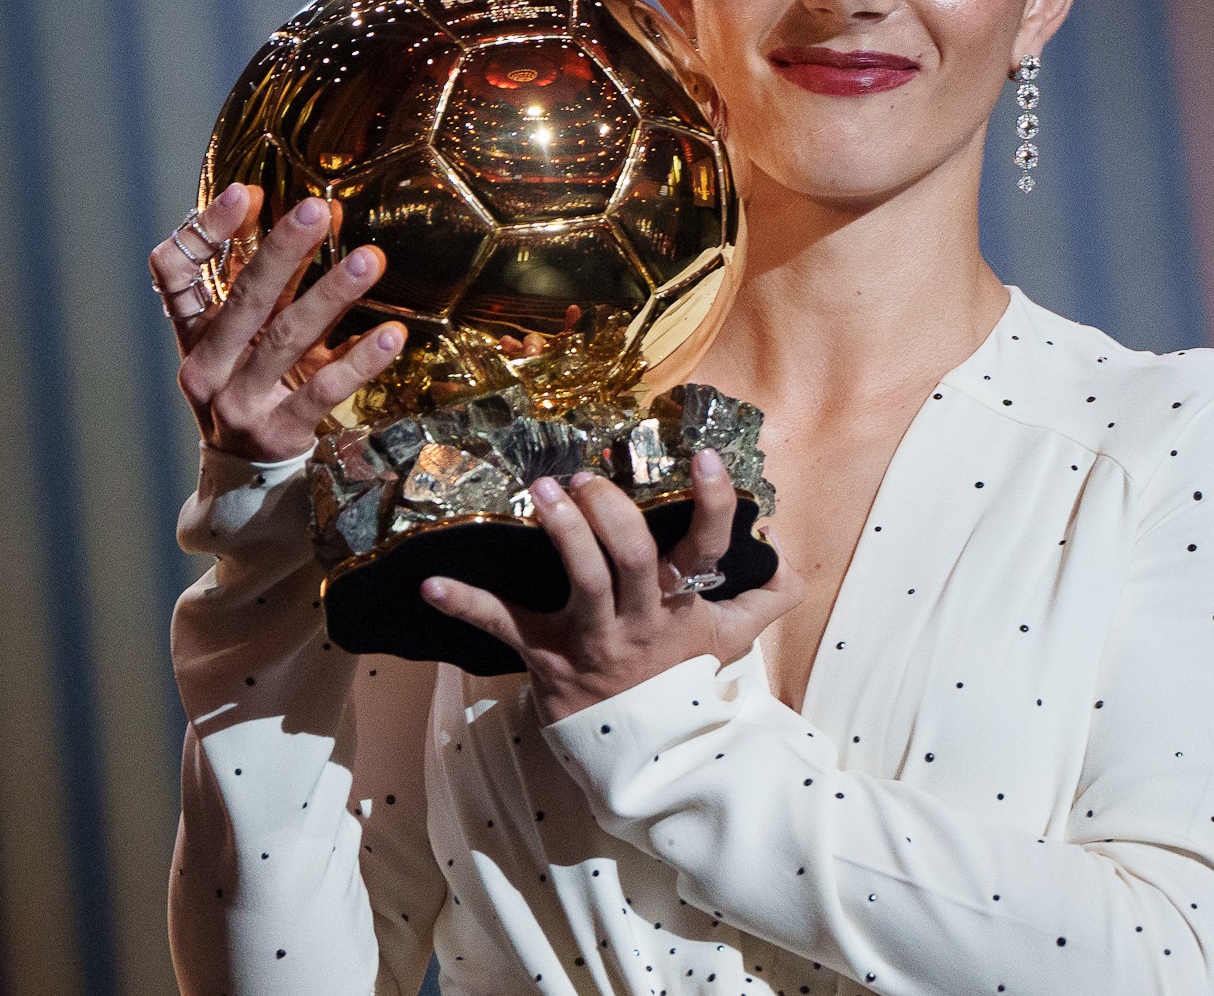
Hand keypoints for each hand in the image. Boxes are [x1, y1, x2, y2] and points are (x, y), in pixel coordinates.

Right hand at [148, 184, 408, 462]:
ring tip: (370, 259)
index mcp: (193, 336)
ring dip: (331, 294)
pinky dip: (359, 360)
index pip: (174, 274)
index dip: (206, 231)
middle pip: (243, 298)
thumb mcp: (249, 340)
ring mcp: (240, 402)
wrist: (247, 478)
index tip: (246, 192)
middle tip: (318, 210)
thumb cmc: (254, 388)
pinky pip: (323, 391)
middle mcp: (207, 366)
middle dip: (282, 250)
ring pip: (286, 338)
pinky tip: (391, 335)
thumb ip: (274, 285)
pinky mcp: (279, 432)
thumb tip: (321, 213)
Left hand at [423, 448, 803, 723]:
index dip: (712, 504)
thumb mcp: (731, 641)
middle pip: (632, 560)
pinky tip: (429, 585)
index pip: (708, 549)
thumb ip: (768, 595)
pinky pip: (502, 626)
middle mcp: (640, 620)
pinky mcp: (545, 655)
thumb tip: (784, 548)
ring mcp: (591, 639)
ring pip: (582, 581)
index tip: (704, 457)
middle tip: (591, 478)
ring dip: (562, 532)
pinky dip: (464, 604)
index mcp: (682, 606)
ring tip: (544, 489)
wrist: (643, 755)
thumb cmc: (681, 682)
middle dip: (611, 513)